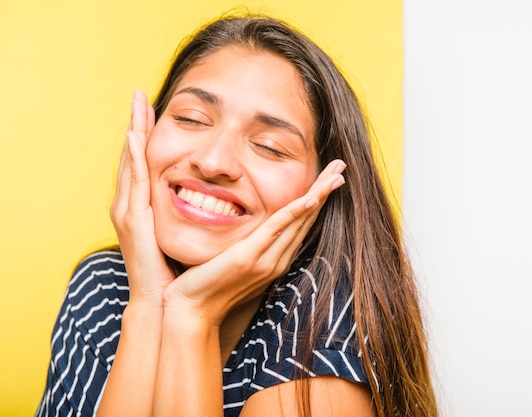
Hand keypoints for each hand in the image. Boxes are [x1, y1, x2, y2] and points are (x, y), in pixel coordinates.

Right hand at [110, 90, 173, 306]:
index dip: (146, 136)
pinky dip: (134, 158)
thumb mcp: (186, 234)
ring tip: (136, 105)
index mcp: (144, 208)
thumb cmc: (178, 270)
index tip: (152, 110)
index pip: (145, 164)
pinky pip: (135, 182)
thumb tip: (216, 198)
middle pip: (134, 156)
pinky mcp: (134, 221)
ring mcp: (129, 212)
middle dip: (135, 125)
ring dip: (133, 132)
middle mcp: (131, 206)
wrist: (165, 301)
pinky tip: (134, 135)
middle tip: (138, 96)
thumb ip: (194, 213)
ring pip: (131, 163)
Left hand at [163, 159, 346, 323]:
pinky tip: (310, 199)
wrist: (192, 312)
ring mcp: (266, 260)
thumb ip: (247, 244)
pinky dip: (295, 212)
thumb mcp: (233, 259)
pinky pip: (276, 229)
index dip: (317, 198)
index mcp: (275, 259)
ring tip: (335, 174)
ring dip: (318, 195)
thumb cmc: (207, 285)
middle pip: (307, 219)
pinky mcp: (249, 257)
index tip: (330, 177)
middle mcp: (277, 260)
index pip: (301, 223)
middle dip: (325, 190)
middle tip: (341, 165)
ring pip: (298, 221)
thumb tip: (248, 224)